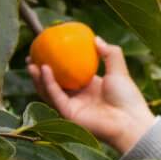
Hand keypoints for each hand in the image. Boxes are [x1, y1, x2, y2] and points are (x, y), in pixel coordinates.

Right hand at [27, 37, 155, 153]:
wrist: (130, 121)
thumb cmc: (128, 98)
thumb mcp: (119, 71)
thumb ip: (110, 54)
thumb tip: (96, 38)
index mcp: (90, 88)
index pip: (68, 74)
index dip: (57, 63)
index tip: (46, 49)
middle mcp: (79, 98)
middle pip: (54, 83)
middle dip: (40, 72)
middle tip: (30, 57)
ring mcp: (73, 106)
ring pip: (49, 91)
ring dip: (39, 77)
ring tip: (31, 63)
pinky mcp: (69, 114)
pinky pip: (55, 96)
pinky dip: (48, 83)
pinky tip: (44, 69)